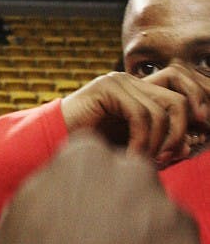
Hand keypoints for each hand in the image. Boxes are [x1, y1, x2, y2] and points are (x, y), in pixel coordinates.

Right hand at [0, 132, 206, 243]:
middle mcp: (134, 174)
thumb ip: (61, 182)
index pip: (100, 160)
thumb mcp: (25, 205)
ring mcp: (167, 216)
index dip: (89, 193)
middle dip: (125, 211)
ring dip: (150, 243)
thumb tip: (85, 175)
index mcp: (87, 157)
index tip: (78, 220)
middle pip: (139, 185)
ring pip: (167, 222)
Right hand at [60, 68, 209, 164]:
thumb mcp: (129, 145)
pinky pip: (141, 115)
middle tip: (167, 158)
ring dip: (157, 142)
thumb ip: (157, 143)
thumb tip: (188, 146)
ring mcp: (118, 81)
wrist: (48, 142)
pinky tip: (129, 157)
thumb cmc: (87, 148)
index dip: (196, 106)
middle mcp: (130, 80)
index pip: (181, 86)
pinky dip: (141, 141)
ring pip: (161, 110)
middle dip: (179, 132)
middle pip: (178, 99)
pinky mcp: (107, 89)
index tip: (196, 138)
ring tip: (142, 163)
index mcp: (138, 90)